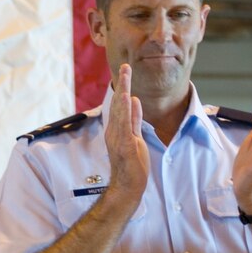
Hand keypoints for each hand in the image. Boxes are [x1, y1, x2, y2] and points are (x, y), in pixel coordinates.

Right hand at [102, 62, 148, 207]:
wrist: (128, 186)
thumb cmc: (132, 165)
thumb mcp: (136, 137)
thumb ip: (135, 119)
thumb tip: (134, 100)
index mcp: (117, 129)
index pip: (121, 105)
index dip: (123, 88)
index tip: (126, 72)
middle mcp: (115, 131)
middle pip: (118, 103)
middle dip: (122, 84)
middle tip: (125, 66)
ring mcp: (118, 137)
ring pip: (120, 110)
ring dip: (122, 91)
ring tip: (125, 74)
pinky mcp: (124, 144)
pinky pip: (124, 123)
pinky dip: (124, 109)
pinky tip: (125, 96)